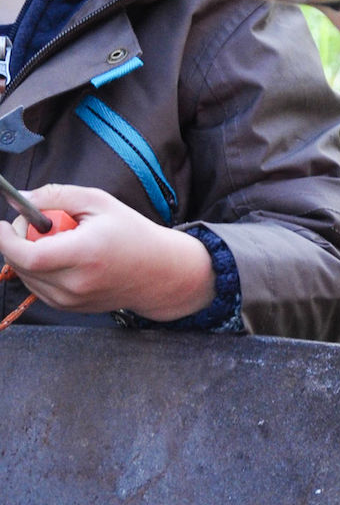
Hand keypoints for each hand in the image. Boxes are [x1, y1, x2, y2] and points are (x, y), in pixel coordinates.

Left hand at [0, 184, 214, 319]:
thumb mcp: (98, 202)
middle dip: (20, 240)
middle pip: (22, 264)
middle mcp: (75, 283)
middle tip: (41, 224)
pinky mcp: (68, 308)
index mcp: (85, 254)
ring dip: (30, 255)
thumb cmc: (133, 234)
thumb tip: (21, 199)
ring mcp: (71, 300)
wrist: (159, 273)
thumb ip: (55, 196)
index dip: (8, 239)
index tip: (5, 224)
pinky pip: (36, 286)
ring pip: (26, 276)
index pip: (28, 255)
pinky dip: (39, 269)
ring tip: (62, 242)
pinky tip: (64, 258)